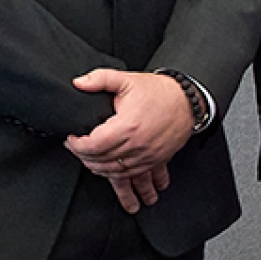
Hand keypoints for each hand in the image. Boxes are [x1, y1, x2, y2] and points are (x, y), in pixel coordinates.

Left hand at [64, 69, 193, 213]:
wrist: (189, 101)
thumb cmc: (161, 92)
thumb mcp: (127, 80)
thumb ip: (100, 79)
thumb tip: (78, 83)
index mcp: (127, 126)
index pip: (93, 145)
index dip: (77, 145)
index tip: (71, 140)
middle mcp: (138, 144)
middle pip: (101, 161)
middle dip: (84, 157)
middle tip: (77, 149)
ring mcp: (148, 155)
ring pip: (116, 173)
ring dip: (99, 170)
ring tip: (90, 163)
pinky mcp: (156, 160)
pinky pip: (135, 177)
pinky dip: (121, 180)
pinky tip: (115, 178)